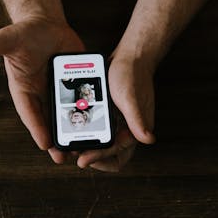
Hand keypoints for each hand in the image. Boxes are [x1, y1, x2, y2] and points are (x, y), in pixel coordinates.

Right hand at [0, 16, 83, 162]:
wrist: (47, 24)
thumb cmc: (24, 33)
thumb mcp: (7, 40)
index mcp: (25, 91)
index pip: (30, 113)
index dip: (37, 129)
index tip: (45, 145)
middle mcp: (43, 96)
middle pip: (51, 122)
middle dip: (57, 141)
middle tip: (66, 158)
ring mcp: (61, 93)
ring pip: (69, 117)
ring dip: (76, 133)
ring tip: (85, 150)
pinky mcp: (76, 87)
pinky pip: (84, 103)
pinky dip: (91, 114)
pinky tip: (101, 126)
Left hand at [76, 57, 155, 171]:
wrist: (131, 57)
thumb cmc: (133, 76)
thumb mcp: (130, 99)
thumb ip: (138, 121)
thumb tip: (148, 140)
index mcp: (134, 133)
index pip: (117, 157)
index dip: (100, 161)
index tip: (83, 159)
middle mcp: (126, 132)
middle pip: (106, 156)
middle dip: (89, 156)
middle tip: (71, 152)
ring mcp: (117, 124)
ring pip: (99, 143)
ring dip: (85, 145)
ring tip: (68, 143)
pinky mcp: (109, 115)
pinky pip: (96, 129)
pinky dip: (85, 131)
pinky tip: (71, 126)